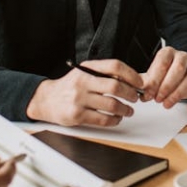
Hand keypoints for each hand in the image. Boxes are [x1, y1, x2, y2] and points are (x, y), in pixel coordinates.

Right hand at [25, 59, 143, 126]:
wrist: (46, 99)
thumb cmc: (70, 86)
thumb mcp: (85, 74)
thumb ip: (104, 75)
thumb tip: (132, 81)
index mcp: (87, 69)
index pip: (114, 66)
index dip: (131, 75)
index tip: (139, 83)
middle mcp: (83, 82)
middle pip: (115, 87)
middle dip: (131, 94)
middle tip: (135, 98)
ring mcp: (79, 99)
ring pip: (112, 105)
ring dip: (125, 110)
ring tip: (128, 110)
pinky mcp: (77, 115)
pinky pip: (103, 120)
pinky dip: (114, 120)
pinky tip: (116, 118)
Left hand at [142, 47, 186, 110]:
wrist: (180, 70)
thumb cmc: (164, 73)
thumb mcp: (152, 74)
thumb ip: (145, 82)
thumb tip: (138, 92)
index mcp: (168, 53)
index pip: (163, 63)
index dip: (155, 79)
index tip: (148, 92)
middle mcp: (183, 57)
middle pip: (178, 69)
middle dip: (166, 87)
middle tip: (158, 99)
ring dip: (177, 94)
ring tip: (167, 104)